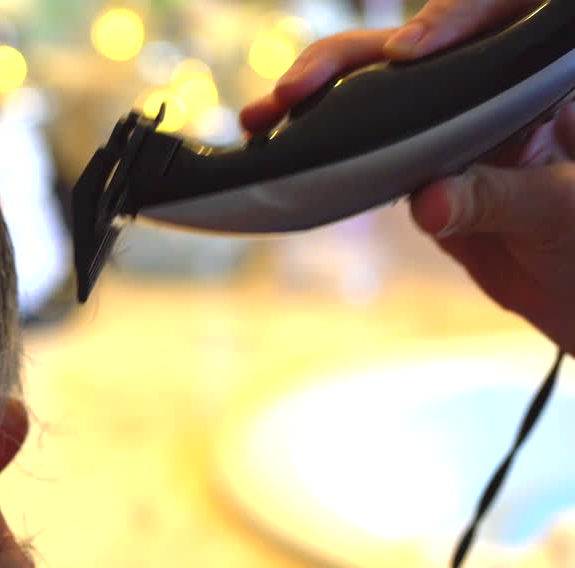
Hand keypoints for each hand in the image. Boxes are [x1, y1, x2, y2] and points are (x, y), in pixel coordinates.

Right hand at [239, 0, 574, 354]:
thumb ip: (498, 198)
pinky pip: (363, 144)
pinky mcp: (417, 166)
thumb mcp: (556, 214)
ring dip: (317, 94)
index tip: (405, 54)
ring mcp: (447, 125)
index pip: (497, 18)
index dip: (449, 20)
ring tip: (266, 111)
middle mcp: (488, 90)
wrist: (571, 295)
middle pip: (410, 48)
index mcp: (538, 83)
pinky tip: (278, 141)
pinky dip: (319, 142)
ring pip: (375, 90)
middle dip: (347, 58)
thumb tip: (430, 200)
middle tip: (298, 86)